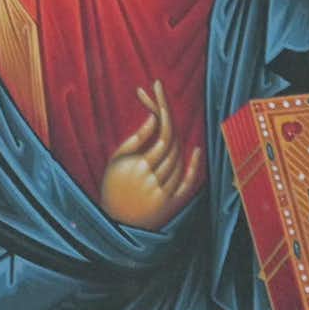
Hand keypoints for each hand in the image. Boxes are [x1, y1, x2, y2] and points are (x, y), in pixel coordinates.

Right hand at [98, 80, 204, 230]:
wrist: (116, 223)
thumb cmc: (112, 187)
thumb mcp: (116, 161)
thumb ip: (137, 139)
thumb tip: (156, 118)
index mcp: (137, 166)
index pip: (161, 132)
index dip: (162, 107)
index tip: (157, 86)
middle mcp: (154, 178)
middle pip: (173, 143)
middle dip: (168, 120)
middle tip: (159, 100)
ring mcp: (165, 191)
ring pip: (180, 159)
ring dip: (174, 142)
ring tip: (161, 126)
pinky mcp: (174, 203)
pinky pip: (189, 180)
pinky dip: (193, 164)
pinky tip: (195, 149)